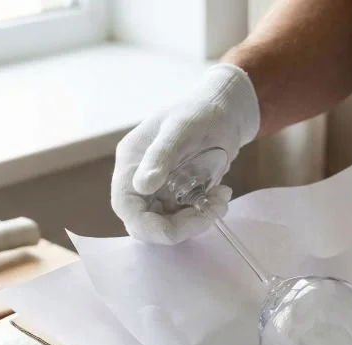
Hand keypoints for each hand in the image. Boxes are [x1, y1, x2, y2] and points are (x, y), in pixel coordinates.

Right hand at [111, 63, 259, 244]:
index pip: (126, 208)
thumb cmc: (200, 111)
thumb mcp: (181, 128)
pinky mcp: (176, 196)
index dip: (150, 226)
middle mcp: (139, 180)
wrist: (226, 110)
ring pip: (167, 225)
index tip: (185, 225)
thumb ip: (161, 156)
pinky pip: (183, 218)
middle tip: (213, 209)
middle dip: (180, 226)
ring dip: (196, 221)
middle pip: (146, 223)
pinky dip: (203, 214)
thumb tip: (142, 187)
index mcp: (131, 164)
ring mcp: (158, 190)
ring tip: (221, 198)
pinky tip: (221, 195)